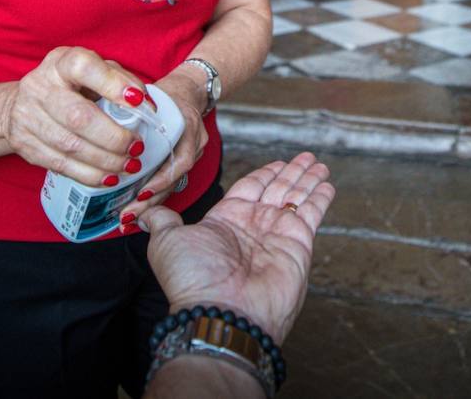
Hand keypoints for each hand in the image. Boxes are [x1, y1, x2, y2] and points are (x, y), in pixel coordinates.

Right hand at [3, 47, 142, 185]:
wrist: (21, 104)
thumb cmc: (70, 86)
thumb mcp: (94, 71)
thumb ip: (120, 81)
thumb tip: (147, 107)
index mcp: (61, 63)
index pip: (85, 68)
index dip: (113, 85)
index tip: (139, 102)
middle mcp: (39, 86)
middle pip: (78, 116)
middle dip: (113, 137)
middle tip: (136, 147)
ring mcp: (27, 116)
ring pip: (70, 146)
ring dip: (105, 160)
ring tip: (128, 165)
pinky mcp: (24, 144)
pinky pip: (60, 165)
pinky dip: (89, 174)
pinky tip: (108, 176)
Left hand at [121, 72, 209, 223]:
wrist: (190, 89)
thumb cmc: (165, 93)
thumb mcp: (147, 97)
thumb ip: (127, 111)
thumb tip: (92, 127)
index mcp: (186, 125)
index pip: (179, 160)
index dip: (161, 180)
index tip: (141, 193)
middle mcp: (194, 143)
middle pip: (175, 179)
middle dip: (151, 201)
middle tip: (128, 215)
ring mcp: (194, 154)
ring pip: (174, 184)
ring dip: (152, 203)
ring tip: (129, 219)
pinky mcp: (187, 160)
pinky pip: (172, 181)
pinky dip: (155, 195)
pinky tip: (138, 209)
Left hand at [142, 152, 334, 343]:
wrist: (221, 312)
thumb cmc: (193, 279)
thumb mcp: (166, 241)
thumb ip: (162, 221)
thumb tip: (143, 213)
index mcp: (226, 220)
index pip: (250, 187)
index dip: (265, 173)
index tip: (278, 162)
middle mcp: (254, 227)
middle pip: (278, 189)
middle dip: (292, 173)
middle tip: (307, 157)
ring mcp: (278, 235)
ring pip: (297, 198)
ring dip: (309, 180)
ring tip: (320, 165)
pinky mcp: (298, 244)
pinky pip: (312, 213)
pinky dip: (320, 197)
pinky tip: (327, 184)